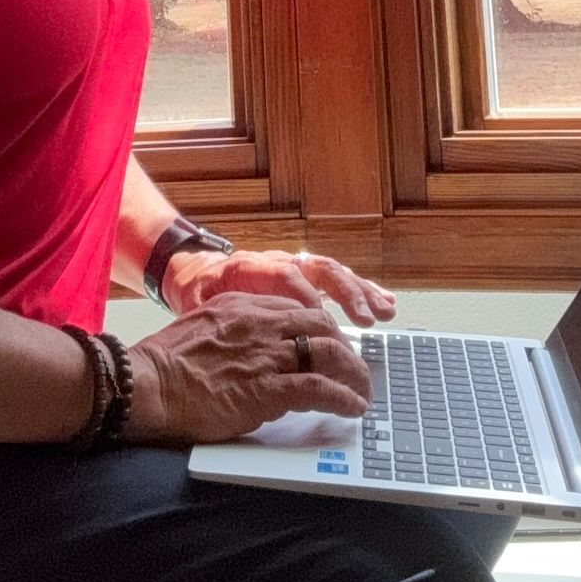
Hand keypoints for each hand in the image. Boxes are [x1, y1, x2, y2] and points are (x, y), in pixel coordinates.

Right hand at [127, 290, 371, 444]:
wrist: (146, 385)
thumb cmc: (163, 364)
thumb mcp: (200, 327)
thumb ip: (230, 331)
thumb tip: (249, 350)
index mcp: (242, 307)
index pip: (297, 310)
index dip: (322, 329)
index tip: (332, 343)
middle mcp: (260, 324)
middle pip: (321, 326)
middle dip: (345, 346)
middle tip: (355, 367)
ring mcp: (265, 355)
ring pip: (327, 353)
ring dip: (353, 373)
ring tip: (363, 390)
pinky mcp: (266, 389)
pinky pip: (318, 389)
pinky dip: (342, 398)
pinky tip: (353, 407)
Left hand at [163, 247, 396, 327]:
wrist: (200, 271)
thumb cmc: (200, 290)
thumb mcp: (196, 300)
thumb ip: (210, 308)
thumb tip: (220, 320)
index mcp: (251, 266)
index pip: (283, 275)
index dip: (303, 294)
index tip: (319, 316)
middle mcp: (280, 261)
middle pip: (318, 269)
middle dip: (345, 292)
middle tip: (365, 318)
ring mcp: (296, 266)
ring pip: (334, 273)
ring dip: (361, 292)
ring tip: (384, 312)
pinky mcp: (307, 277)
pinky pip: (338, 281)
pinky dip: (362, 291)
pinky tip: (385, 304)